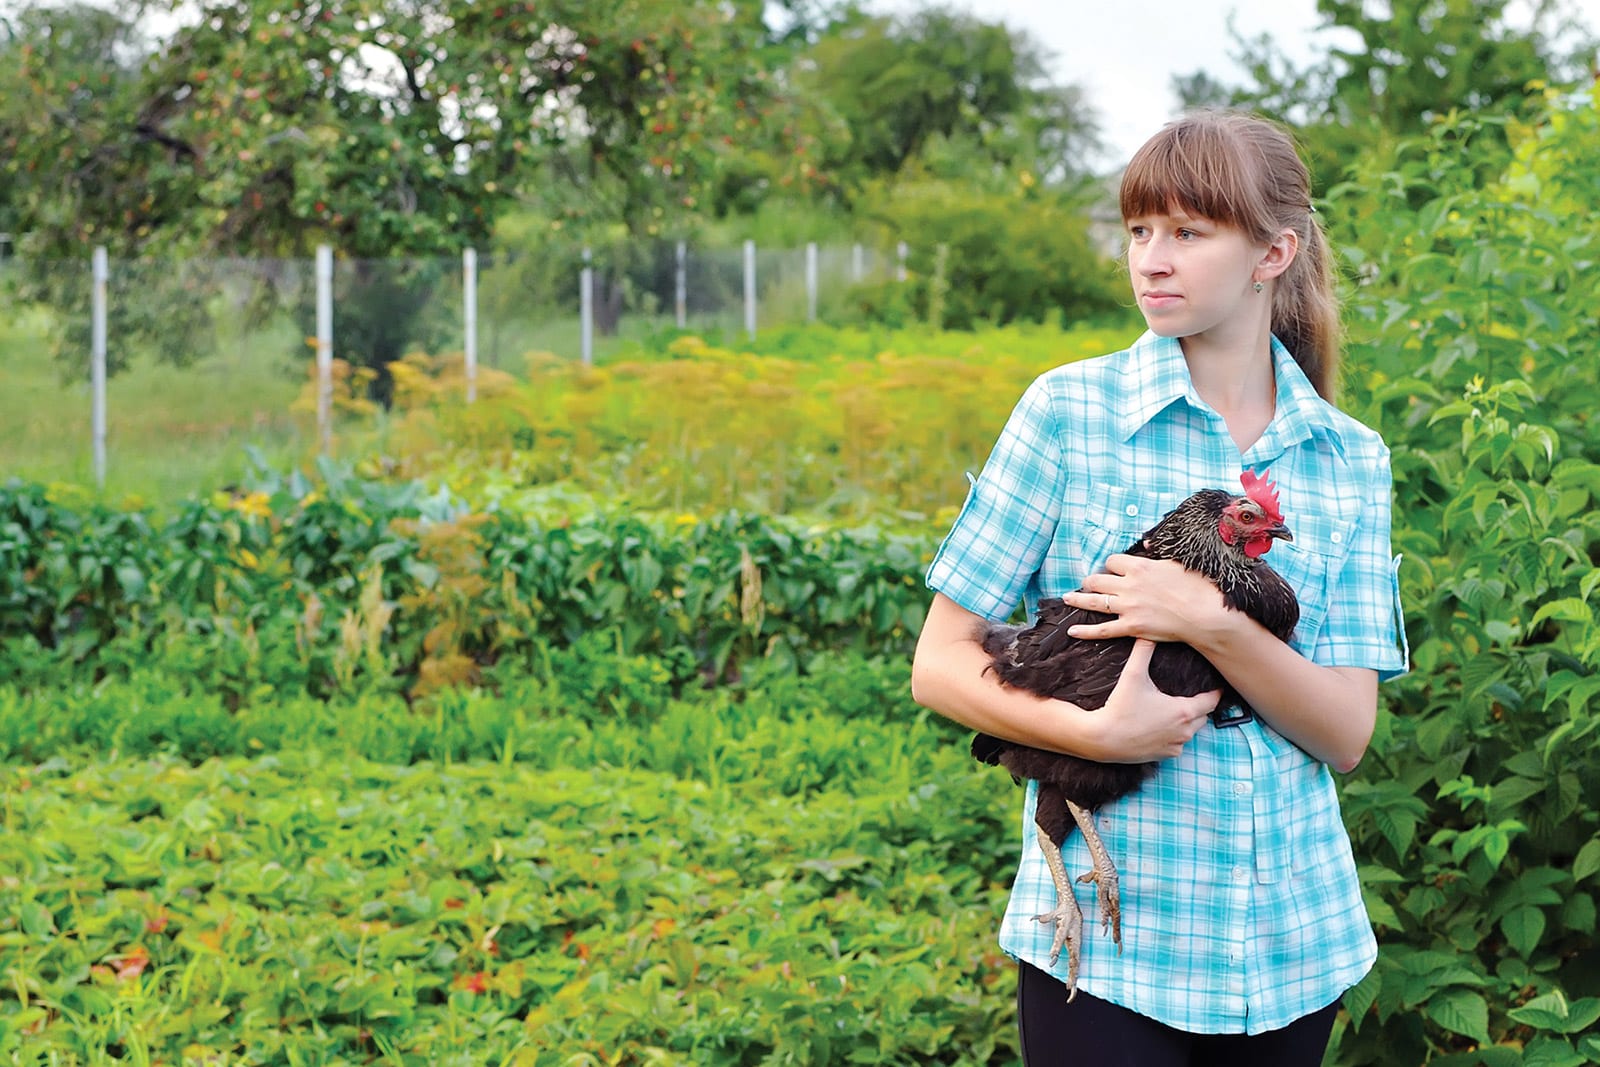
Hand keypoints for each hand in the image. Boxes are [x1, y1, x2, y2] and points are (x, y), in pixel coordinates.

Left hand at [1062, 555, 1228, 644]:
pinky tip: (1072, 630)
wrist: (1204, 614)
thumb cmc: (1196, 586)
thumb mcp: (1177, 562)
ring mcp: (1127, 607)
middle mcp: (1129, 585)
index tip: (1112, 570)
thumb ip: (1158, 553)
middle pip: (1097, 579)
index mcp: (1139, 567)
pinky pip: (1102, 629)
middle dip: (1090, 581)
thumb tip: (1146, 543)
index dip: (1110, 566)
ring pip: (1094, 601)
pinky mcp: (1131, 627)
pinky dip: (1085, 631)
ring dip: (1078, 599)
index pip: (1112, 561)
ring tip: (1067, 598)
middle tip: (1087, 584)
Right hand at [1080, 638, 1219, 762]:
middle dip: (1199, 707)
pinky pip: (1177, 744)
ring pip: (1190, 732)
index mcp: (1184, 711)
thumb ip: (1142, 652)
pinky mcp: (1164, 756)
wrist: (1102, 739)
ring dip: (1186, 723)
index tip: (1216, 687)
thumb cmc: (1120, 708)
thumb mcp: (1132, 676)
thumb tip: (1147, 632)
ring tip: (1175, 711)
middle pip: (1203, 717)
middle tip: (1191, 696)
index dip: (1214, 693)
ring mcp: (1175, 746)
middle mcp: (1185, 731)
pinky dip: (1173, 736)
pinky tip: (1161, 727)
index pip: (1211, 702)